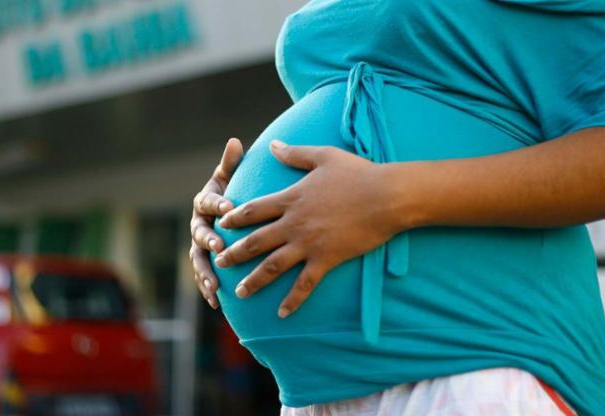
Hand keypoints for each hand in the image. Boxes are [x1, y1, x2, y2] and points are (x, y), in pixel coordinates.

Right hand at [189, 138, 243, 308]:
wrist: (228, 215)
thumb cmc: (233, 193)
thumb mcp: (231, 177)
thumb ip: (231, 164)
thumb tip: (236, 142)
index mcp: (204, 201)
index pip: (208, 201)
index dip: (217, 203)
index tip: (229, 206)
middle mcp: (197, 223)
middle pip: (199, 232)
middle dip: (208, 240)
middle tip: (220, 246)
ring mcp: (198, 245)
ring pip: (197, 259)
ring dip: (204, 272)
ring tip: (214, 284)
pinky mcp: (204, 262)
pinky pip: (203, 276)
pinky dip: (207, 289)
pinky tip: (215, 302)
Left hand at [215, 140, 409, 318]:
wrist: (386, 196)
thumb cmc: (358, 173)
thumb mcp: (323, 156)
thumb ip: (294, 153)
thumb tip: (272, 145)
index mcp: (291, 198)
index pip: (254, 210)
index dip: (235, 217)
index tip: (222, 224)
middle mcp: (294, 223)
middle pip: (256, 241)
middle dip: (234, 253)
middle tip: (219, 263)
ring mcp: (308, 243)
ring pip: (273, 266)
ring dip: (254, 280)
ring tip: (240, 293)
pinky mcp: (326, 259)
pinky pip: (304, 284)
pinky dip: (293, 300)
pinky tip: (282, 314)